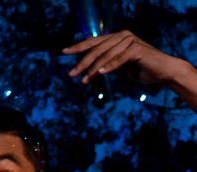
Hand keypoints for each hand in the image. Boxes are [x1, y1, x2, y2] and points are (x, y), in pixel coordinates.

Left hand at [63, 31, 177, 85]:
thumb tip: (90, 70)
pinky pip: (120, 59)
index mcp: (116, 38)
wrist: (163, 72)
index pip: (94, 42)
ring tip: (83, 80)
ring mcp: (130, 41)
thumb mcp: (120, 67)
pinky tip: (99, 74)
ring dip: (93, 69)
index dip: (78, 47)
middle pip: (97, 49)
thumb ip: (106, 64)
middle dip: (82, 62)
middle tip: (70, 74)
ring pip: (106, 55)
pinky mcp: (137, 49)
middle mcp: (122, 36)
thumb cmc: (141, 70)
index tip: (63, 52)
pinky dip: (109, 67)